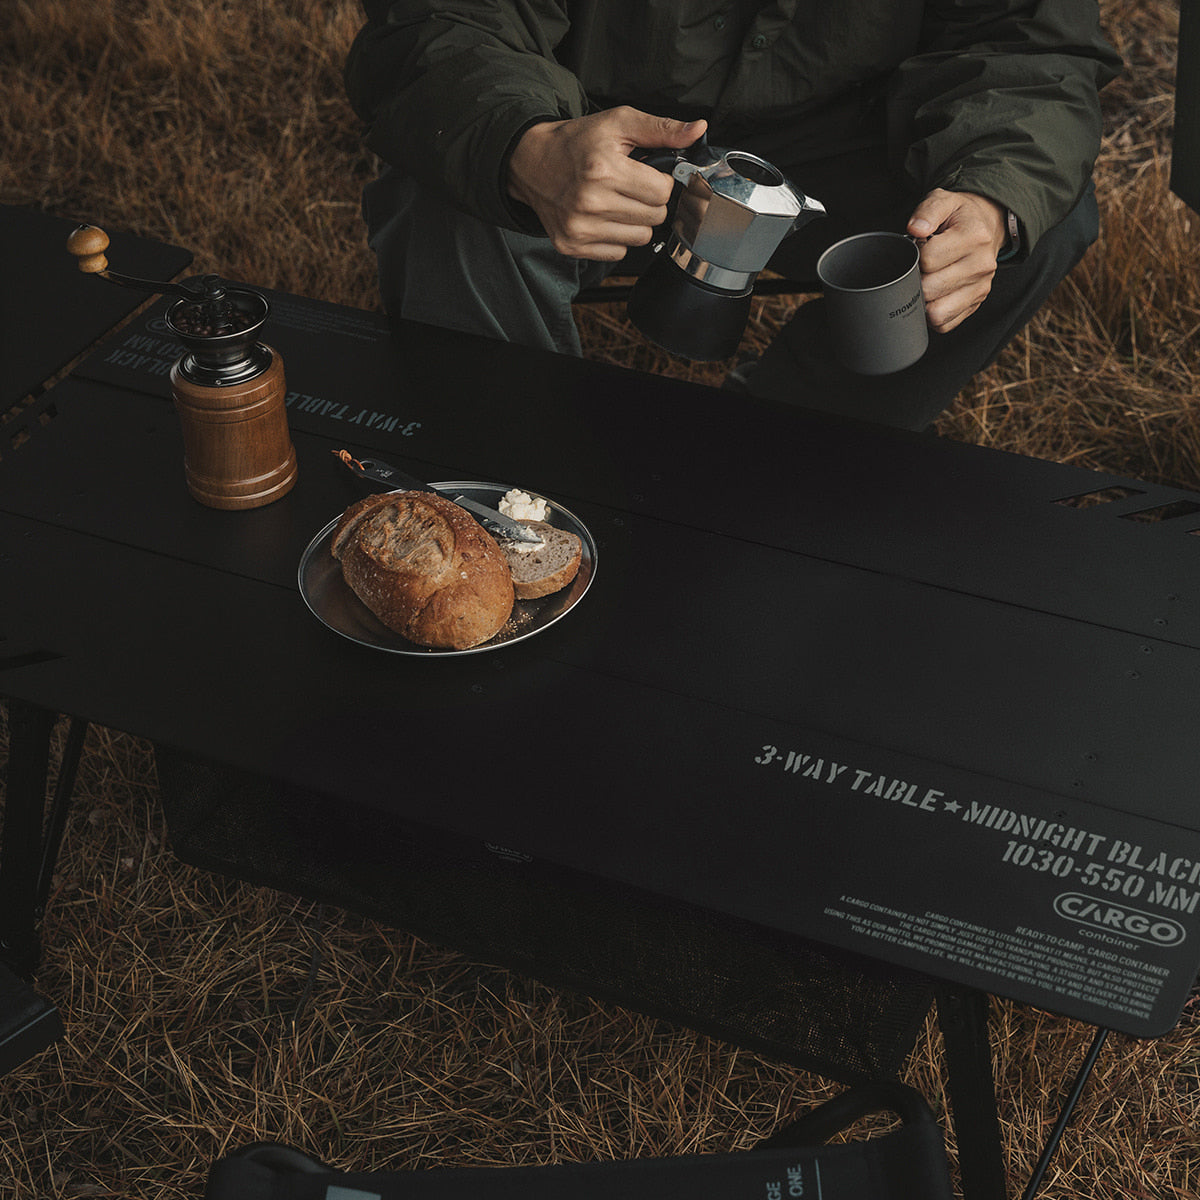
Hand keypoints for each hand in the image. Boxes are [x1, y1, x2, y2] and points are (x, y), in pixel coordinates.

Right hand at [508, 107, 707, 260]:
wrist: (530, 163)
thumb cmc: (576, 143)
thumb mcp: (618, 123)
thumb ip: (661, 129)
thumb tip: (697, 131)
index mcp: (604, 170)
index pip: (662, 192)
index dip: (659, 181)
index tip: (644, 174)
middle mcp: (590, 202)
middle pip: (655, 218)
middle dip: (649, 202)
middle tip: (630, 187)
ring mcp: (580, 228)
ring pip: (640, 238)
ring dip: (635, 221)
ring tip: (616, 202)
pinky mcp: (572, 245)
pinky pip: (618, 252)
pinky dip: (616, 237)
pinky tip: (603, 218)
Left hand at [907, 189, 1007, 332]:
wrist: (986, 225)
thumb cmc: (959, 216)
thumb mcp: (943, 201)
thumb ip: (927, 211)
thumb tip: (915, 229)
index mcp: (974, 236)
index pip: (928, 259)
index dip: (914, 255)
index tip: (918, 248)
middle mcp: (982, 265)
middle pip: (930, 288)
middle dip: (916, 279)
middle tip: (918, 268)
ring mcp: (980, 287)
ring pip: (937, 312)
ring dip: (922, 301)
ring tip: (923, 283)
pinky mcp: (975, 304)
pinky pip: (945, 324)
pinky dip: (932, 315)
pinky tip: (932, 296)